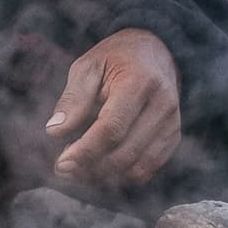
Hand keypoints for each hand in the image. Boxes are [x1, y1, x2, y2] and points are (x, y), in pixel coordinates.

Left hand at [45, 28, 181, 187]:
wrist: (153, 51)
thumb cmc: (114, 59)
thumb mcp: (87, 67)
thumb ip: (73, 99)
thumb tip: (54, 131)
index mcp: (139, 82)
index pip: (112, 127)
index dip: (85, 151)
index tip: (62, 163)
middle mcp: (162, 104)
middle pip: (124, 152)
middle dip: (90, 167)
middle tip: (63, 168)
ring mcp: (172, 123)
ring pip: (136, 167)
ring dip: (103, 175)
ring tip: (78, 167)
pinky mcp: (173, 137)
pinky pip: (147, 169)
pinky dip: (121, 175)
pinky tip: (99, 167)